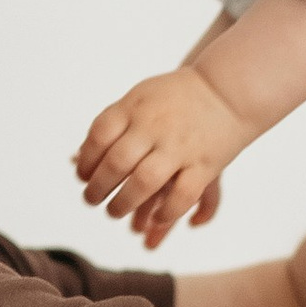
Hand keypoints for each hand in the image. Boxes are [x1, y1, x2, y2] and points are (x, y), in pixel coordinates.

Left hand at [74, 64, 245, 247]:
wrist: (227, 89)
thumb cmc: (175, 99)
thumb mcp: (140, 98)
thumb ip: (113, 124)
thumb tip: (78, 158)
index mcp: (134, 107)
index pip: (98, 137)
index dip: (86, 161)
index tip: (83, 176)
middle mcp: (154, 127)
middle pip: (116, 164)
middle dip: (98, 188)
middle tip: (92, 200)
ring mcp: (180, 146)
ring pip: (144, 183)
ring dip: (123, 204)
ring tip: (113, 212)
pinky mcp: (205, 164)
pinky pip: (182, 195)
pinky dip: (166, 211)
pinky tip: (155, 217)